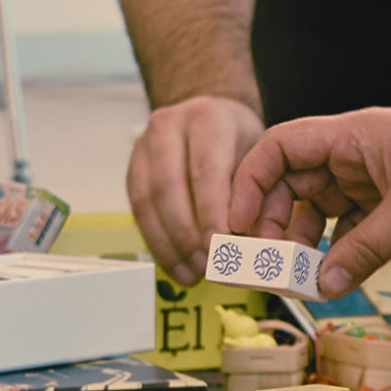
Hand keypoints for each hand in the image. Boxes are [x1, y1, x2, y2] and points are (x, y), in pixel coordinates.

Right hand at [127, 96, 263, 284]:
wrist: (212, 117)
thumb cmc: (238, 140)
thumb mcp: (257, 157)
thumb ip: (249, 195)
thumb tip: (245, 244)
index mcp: (207, 118)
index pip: (205, 170)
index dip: (210, 213)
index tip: (220, 247)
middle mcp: (169, 125)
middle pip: (168, 186)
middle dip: (187, 234)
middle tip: (206, 265)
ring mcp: (145, 145)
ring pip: (147, 200)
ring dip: (170, 244)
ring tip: (193, 272)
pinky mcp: (133, 168)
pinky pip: (139, 211)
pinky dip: (158, 243)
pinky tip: (178, 264)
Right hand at [229, 106, 390, 297]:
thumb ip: (364, 250)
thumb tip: (323, 287)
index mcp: (353, 134)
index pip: (279, 148)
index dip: (249, 184)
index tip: (237, 228)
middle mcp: (358, 152)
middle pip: (293, 184)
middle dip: (273, 223)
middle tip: (266, 266)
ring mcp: (377, 178)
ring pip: (322, 210)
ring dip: (307, 242)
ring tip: (300, 279)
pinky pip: (354, 227)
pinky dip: (341, 251)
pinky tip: (336, 277)